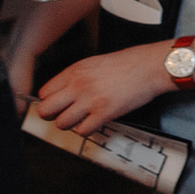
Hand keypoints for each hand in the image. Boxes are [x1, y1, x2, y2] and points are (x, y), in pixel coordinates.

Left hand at [35, 43, 172, 135]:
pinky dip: (86, 130)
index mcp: (74, 71)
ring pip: (61, 123)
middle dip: (51, 115)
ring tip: (81, 119)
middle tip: (62, 114)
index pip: (43, 93)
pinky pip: (82, 131)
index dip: (49, 101)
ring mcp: (90, 100)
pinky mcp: (104, 113)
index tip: (56, 104)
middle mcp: (78, 86)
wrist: (151, 66)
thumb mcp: (94, 63)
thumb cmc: (129, 63)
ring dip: (70, 124)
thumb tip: (64, 91)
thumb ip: (76, 77)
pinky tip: (94, 123)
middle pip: (45, 110)